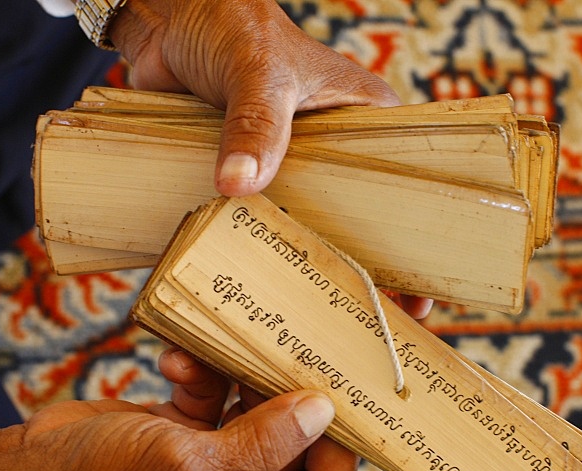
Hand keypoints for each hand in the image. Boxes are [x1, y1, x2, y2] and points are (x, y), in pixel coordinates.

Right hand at [0, 349, 357, 470]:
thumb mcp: (181, 468)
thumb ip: (259, 444)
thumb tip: (323, 413)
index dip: (338, 440)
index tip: (339, 385)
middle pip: (295, 447)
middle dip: (290, 397)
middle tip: (293, 344)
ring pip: (257, 415)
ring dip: (241, 376)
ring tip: (227, 343)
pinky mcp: (186, 440)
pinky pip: (216, 400)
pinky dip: (203, 375)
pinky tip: (174, 360)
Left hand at [109, 0, 431, 318]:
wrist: (166, 16)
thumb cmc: (231, 22)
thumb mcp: (258, 71)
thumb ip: (256, 122)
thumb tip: (238, 185)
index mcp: (367, 124)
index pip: (406, 195)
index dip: (415, 251)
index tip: (415, 303)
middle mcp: (334, 156)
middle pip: (356, 227)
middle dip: (358, 275)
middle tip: (360, 328)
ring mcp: (286, 172)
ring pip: (302, 233)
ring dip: (299, 273)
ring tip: (306, 326)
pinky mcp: (242, 180)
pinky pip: (251, 226)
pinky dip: (247, 256)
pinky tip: (247, 297)